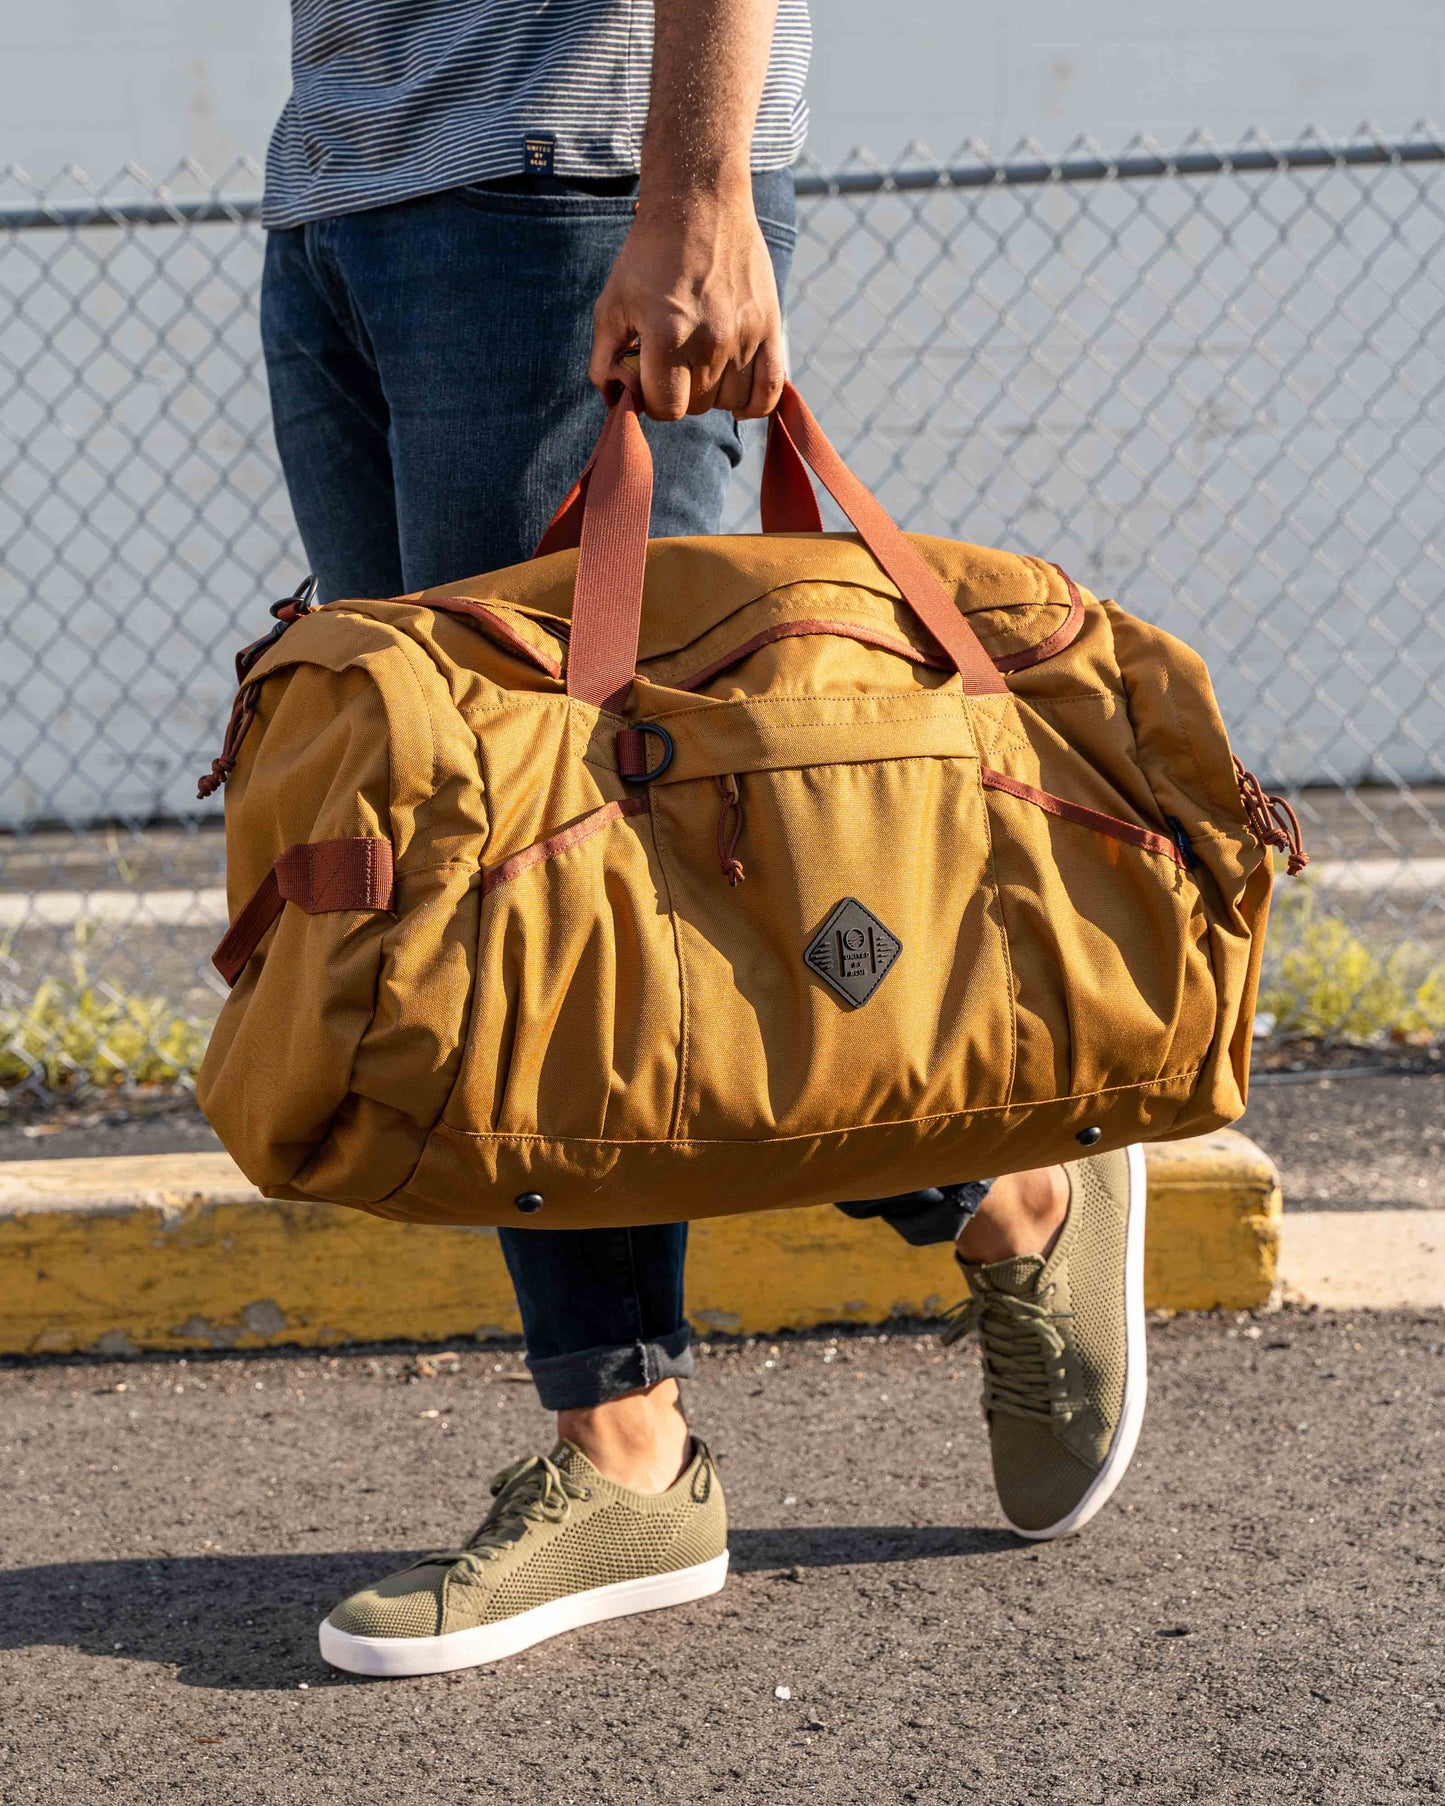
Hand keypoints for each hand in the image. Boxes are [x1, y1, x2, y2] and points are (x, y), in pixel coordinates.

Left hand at [589, 181, 784, 421]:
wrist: (700, 202)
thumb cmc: (649, 253)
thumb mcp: (612, 302)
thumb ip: (603, 358)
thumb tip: (614, 398)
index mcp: (668, 337)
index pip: (666, 408)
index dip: (653, 399)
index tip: (650, 377)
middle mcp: (710, 341)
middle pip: (696, 406)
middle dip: (680, 391)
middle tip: (673, 361)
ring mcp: (744, 336)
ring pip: (730, 403)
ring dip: (712, 393)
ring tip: (700, 363)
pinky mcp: (770, 327)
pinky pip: (769, 392)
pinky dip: (753, 403)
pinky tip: (736, 393)